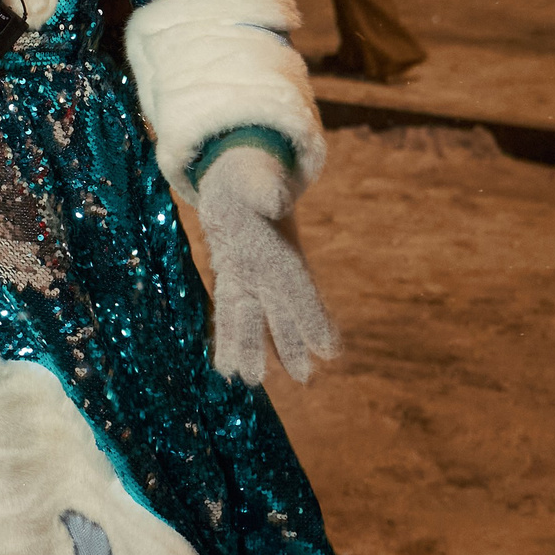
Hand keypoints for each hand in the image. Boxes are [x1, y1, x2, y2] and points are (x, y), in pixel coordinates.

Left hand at [197, 148, 337, 384]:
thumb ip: (267, 189)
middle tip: (306, 381)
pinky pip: (228, 311)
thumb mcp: (257, 177)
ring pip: (253, 319)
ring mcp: (250, 275)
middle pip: (283, 313)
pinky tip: (225, 367)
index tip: (330, 350)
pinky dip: (227, 336)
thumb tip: (277, 199)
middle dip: (292, 345)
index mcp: (283, 250)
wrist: (239, 172)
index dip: (313, 318)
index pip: (300, 290)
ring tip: (251, 382)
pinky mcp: (230, 275)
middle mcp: (270, 269)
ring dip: (254, 349)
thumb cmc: (251, 173)